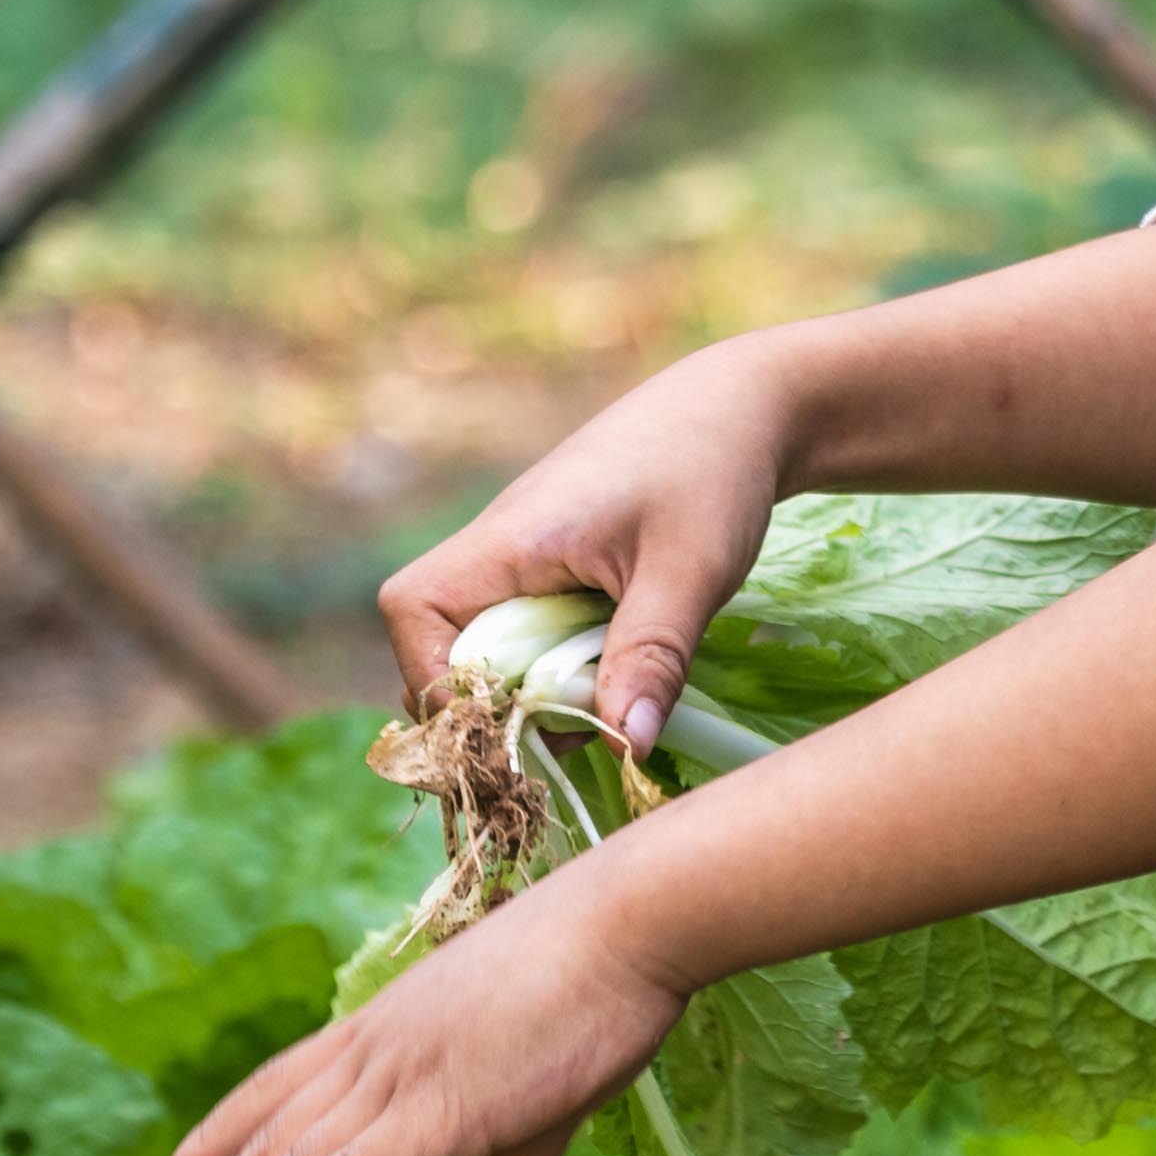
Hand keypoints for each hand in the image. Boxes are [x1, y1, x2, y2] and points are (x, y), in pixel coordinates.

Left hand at [152, 869, 681, 1155]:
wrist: (630, 925)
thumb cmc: (596, 987)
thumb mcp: (539, 1083)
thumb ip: (509, 1154)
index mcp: (385, 1032)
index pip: (276, 1092)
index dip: (217, 1142)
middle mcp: (371, 1054)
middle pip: (268, 1145)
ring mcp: (399, 1083)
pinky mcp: (440, 1113)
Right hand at [376, 349, 797, 753]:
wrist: (743, 408)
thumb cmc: (712, 472)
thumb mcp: (693, 572)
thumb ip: (653, 659)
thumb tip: (627, 747)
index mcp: (513, 537)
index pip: (413, 610)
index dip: (438, 679)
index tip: (507, 723)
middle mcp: (500, 546)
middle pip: (437, 642)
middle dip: (488, 704)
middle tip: (568, 736)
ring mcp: (523, 558)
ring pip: (484, 647)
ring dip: (527, 694)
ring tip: (602, 710)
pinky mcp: (553, 569)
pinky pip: (524, 635)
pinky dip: (554, 671)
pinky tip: (613, 679)